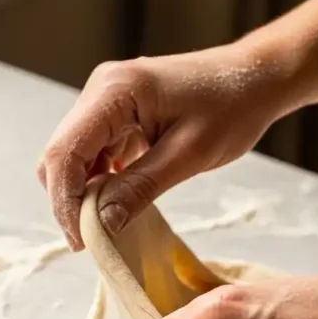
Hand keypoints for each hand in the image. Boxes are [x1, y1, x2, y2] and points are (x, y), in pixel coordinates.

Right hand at [37, 44, 293, 248]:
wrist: (256, 77)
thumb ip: (140, 188)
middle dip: (70, 200)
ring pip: (73, 156)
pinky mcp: (116, 111)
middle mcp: (101, 89)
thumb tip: (101, 225)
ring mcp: (106, 99)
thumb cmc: (233, 107)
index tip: (82, 241)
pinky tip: (118, 200)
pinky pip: (93, 151)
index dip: (65, 201)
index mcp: (115, 91)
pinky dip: (99, 180)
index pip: (65, 152)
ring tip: (106, 225)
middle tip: (92, 241)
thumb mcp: (190, 154)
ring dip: (83, 192)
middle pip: (61, 155)